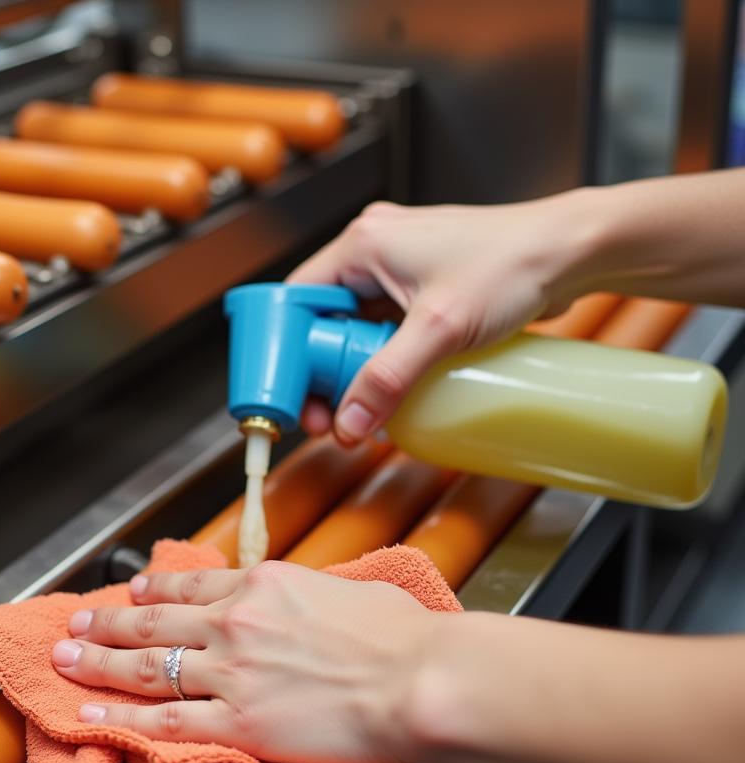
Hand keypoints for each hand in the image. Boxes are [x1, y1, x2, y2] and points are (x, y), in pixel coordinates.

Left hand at [51, 561, 441, 762]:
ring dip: (98, 663)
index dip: (154, 591)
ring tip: (67, 661)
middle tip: (78, 625)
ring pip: (145, 667)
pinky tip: (92, 714)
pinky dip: (121, 717)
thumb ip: (311, 593)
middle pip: (154, 622)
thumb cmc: (403, 636)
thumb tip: (305, 600)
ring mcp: (230, 672)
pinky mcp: (237, 723)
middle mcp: (236, 622)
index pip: (192, 586)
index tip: (132, 594)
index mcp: (265, 584)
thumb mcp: (351, 590)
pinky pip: (163, 720)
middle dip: (108, 624)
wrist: (419, 679)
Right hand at [290, 195, 588, 441]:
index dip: (286, 350)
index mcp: (364, 243)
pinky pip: (385, 331)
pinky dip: (380, 362)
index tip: (293, 393)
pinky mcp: (426, 290)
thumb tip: (349, 422)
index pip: (297, 299)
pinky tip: (388, 391)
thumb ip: (388, 378)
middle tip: (327, 416)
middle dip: (321, 371)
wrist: (572, 252)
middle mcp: (377, 252)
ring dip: (352, 370)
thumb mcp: (440, 327)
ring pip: (354, 329)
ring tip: (357, 410)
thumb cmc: (514, 263)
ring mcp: (402, 272)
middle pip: (323, 320)